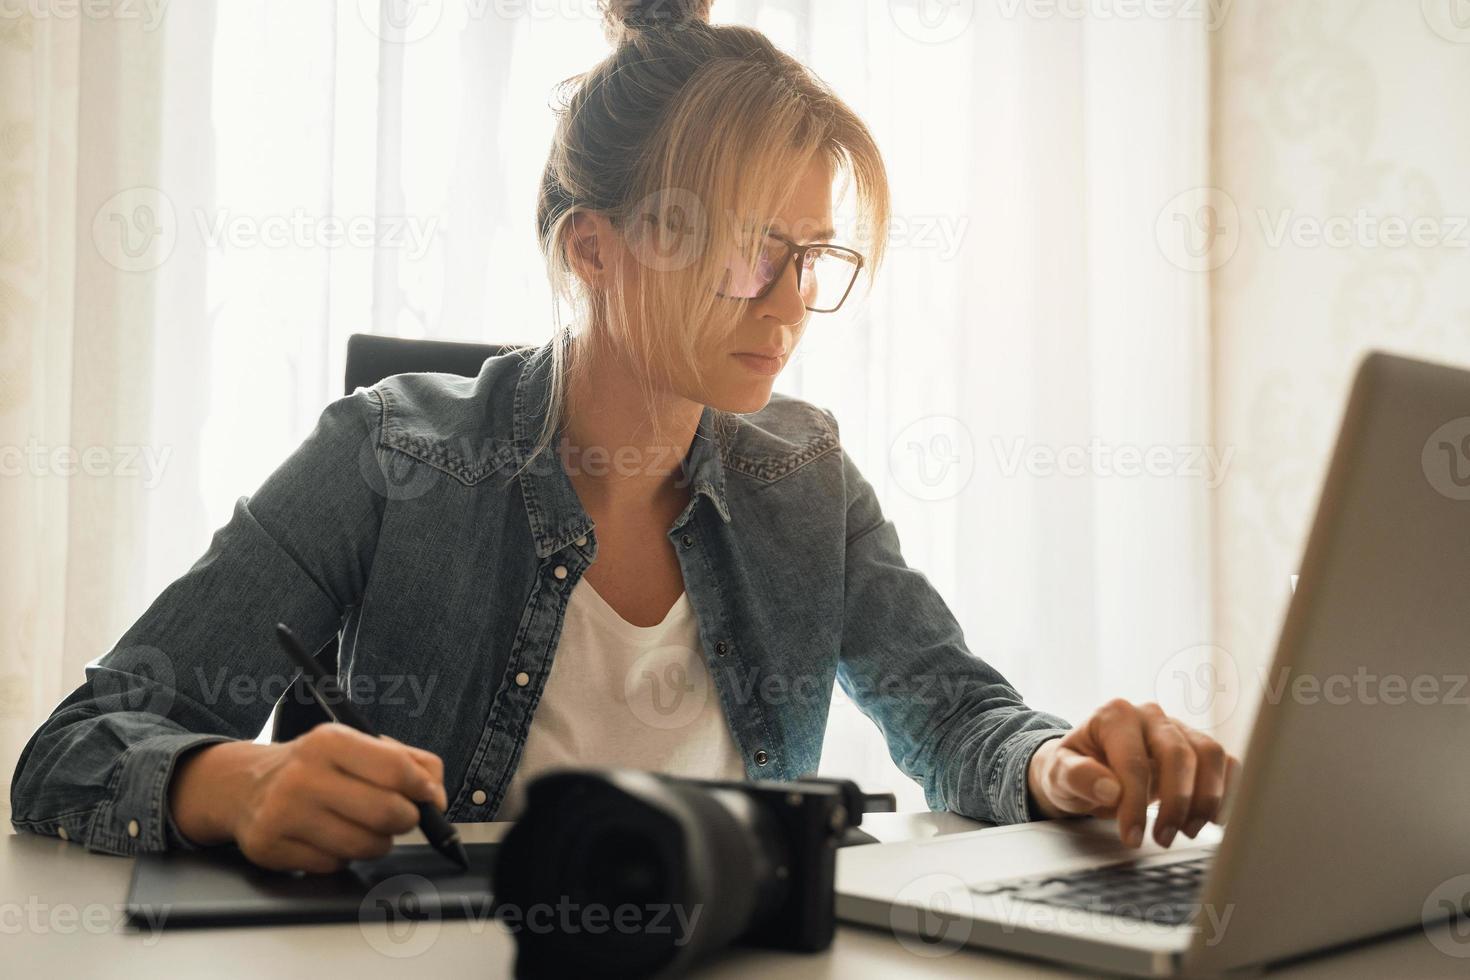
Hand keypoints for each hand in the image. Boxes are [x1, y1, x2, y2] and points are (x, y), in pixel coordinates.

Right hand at [169, 723, 448, 872]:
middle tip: (400, 816)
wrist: (245, 785)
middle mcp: (304, 775)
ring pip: (364, 846)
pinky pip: (333, 865)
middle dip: (405, 820)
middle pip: (387, 813)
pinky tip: (327, 837)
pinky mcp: (270, 848)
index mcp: (330, 741)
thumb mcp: (358, 745)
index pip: (397, 770)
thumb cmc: (315, 766)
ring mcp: (284, 813)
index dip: (423, 790)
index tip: (428, 798)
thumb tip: (436, 796)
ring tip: (363, 826)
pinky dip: (340, 857)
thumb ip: (409, 762)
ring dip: (376, 842)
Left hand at [1026, 699, 1240, 848]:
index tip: (1133, 837)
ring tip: (1187, 832)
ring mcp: (1177, 728)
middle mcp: (1149, 715)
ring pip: (1209, 755)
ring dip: (1205, 798)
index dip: (1135, 803)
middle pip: (1179, 754)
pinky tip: (1214, 819)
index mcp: (1114, 716)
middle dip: (1176, 803)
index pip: (1134, 761)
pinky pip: (1225, 762)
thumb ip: (1077, 777)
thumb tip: (1111, 788)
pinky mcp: (1196, 746)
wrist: (1084, 770)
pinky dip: (1228, 790)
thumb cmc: (1072, 771)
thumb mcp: (1057, 775)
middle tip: (1163, 839)